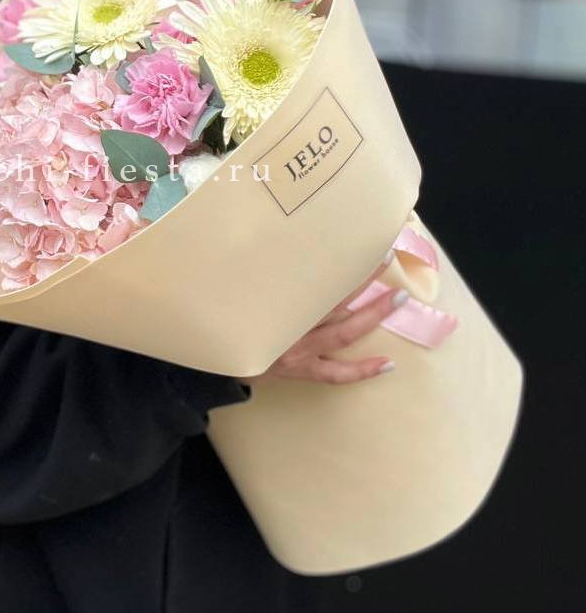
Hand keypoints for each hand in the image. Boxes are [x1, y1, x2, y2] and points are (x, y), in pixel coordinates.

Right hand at [236, 255, 407, 385]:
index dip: (339, 259)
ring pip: (344, 332)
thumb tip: (273, 242)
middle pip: (335, 299)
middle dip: (364, 279)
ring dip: (373, 315)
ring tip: (399, 298)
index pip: (315, 277)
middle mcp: (292, 324)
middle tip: (388, 256)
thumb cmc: (228, 315)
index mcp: (279, 302)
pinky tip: (388, 364)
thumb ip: (260, 272)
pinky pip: (336, 374)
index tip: (358, 238)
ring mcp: (300, 350)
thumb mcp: (241, 289)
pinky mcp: (302, 370)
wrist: (213, 360)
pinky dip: (362, 370)